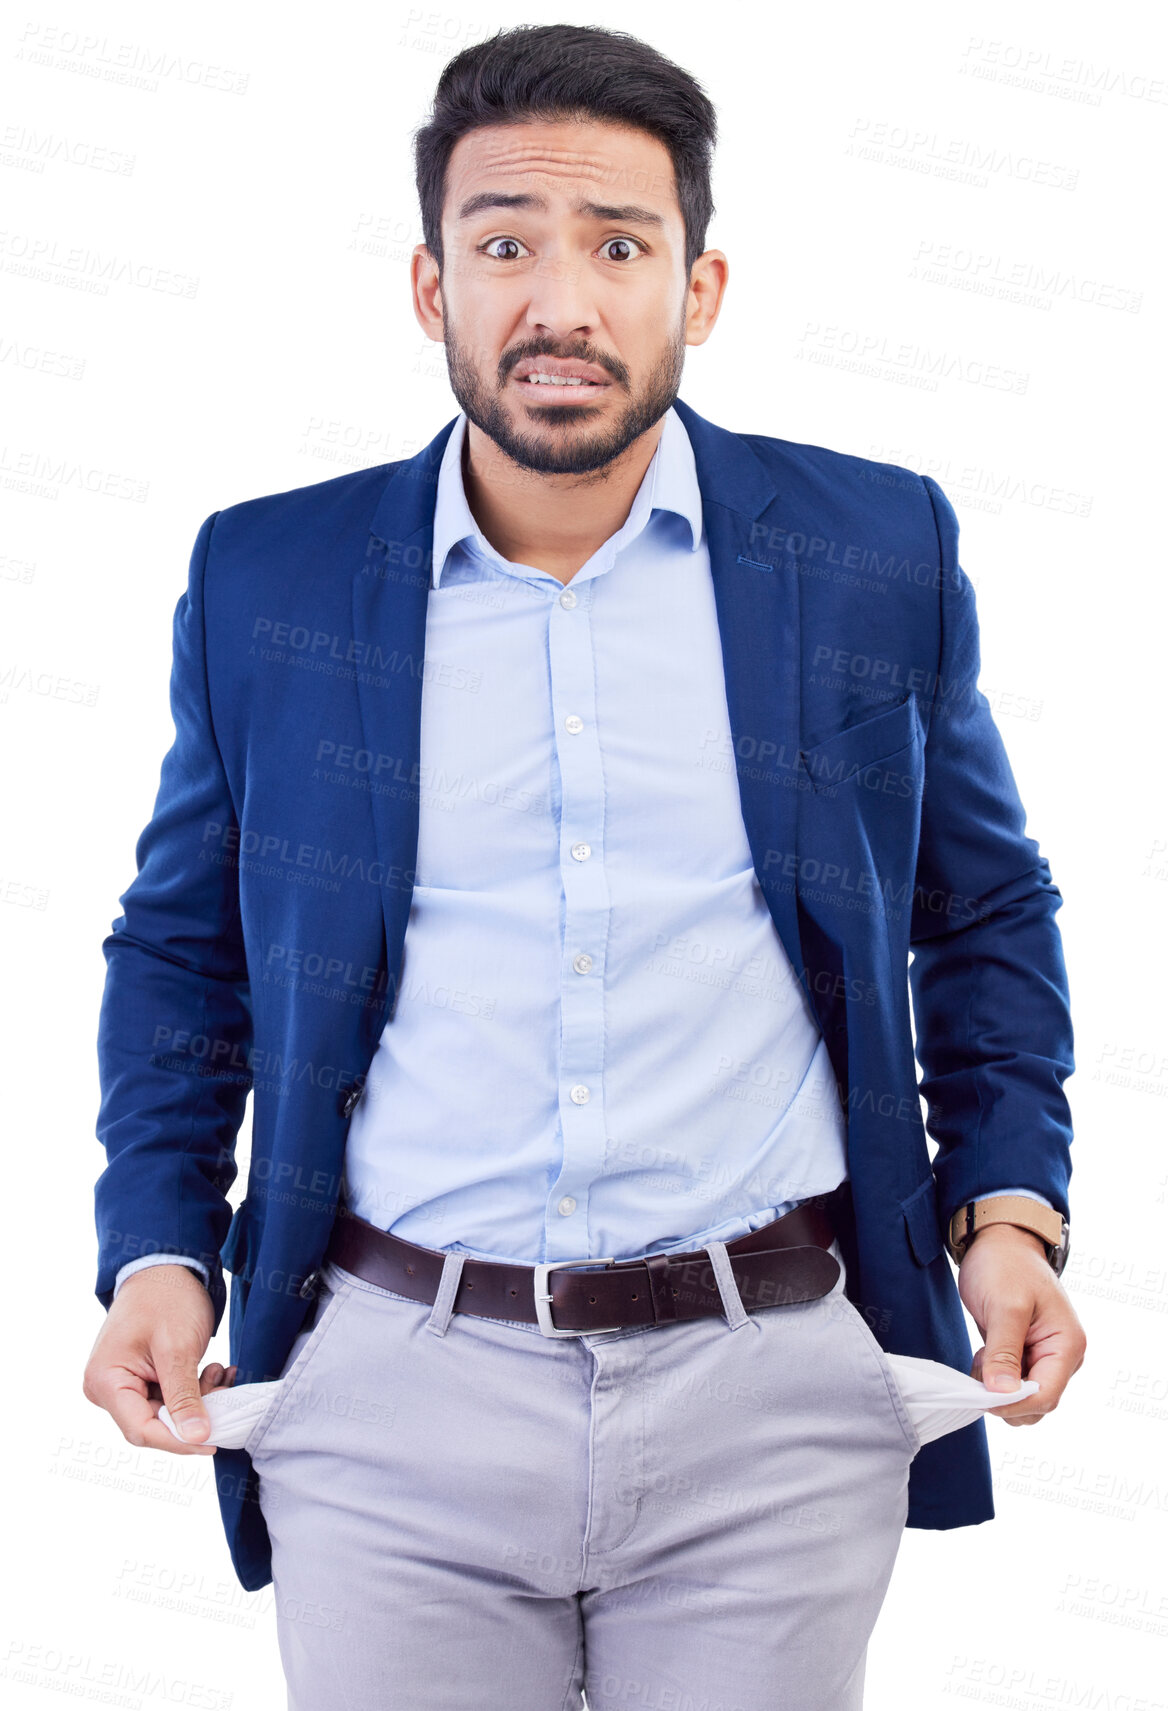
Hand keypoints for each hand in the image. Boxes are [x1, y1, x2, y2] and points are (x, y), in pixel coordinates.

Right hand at [83, 1264, 237, 1455]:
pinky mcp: (140, 1377)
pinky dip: (195, 1389)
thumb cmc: (166, 1297)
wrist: (166, 1264)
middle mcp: (107, 1387)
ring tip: (221, 1372)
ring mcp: (123, 1383)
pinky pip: (169, 1397)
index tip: (214, 1440)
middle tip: (225, 1392)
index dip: (178, 1441)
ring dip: (199, 1399)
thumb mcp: (178, 1348)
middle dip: (193, 1415)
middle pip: (153, 1424)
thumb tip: (195, 1438)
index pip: (141, 1430)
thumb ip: (184, 1396)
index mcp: (106, 1381)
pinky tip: (215, 1371)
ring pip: (166, 1412)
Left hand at [957, 1222, 1085, 1424]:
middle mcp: (1062, 1356)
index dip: (1013, 1404)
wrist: (999, 1241)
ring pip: (1021, 1397)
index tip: (981, 1395)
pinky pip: (1012, 1382)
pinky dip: (993, 1377)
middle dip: (1004, 1398)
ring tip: (982, 1354)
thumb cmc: (1005, 1265)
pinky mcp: (1026, 1354)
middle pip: (1036, 1403)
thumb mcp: (1005, 1306)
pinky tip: (984, 1352)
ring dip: (996, 1387)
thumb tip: (1002, 1394)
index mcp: (1067, 1345)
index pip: (1046, 1396)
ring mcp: (1045, 1356)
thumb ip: (1004, 1352)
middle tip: (979, 1370)